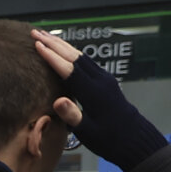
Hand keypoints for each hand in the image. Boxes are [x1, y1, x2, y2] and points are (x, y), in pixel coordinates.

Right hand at [33, 30, 165, 169]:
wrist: (134, 139)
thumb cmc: (109, 139)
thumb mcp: (88, 132)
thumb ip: (73, 116)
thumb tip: (58, 101)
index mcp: (94, 92)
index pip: (69, 69)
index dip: (51, 57)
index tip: (36, 45)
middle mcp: (100, 80)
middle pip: (74, 57)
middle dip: (54, 44)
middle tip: (35, 32)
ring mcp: (104, 79)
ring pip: (81, 56)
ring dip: (62, 45)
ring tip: (46, 36)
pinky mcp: (106, 81)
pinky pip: (86, 61)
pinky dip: (71, 53)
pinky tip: (64, 51)